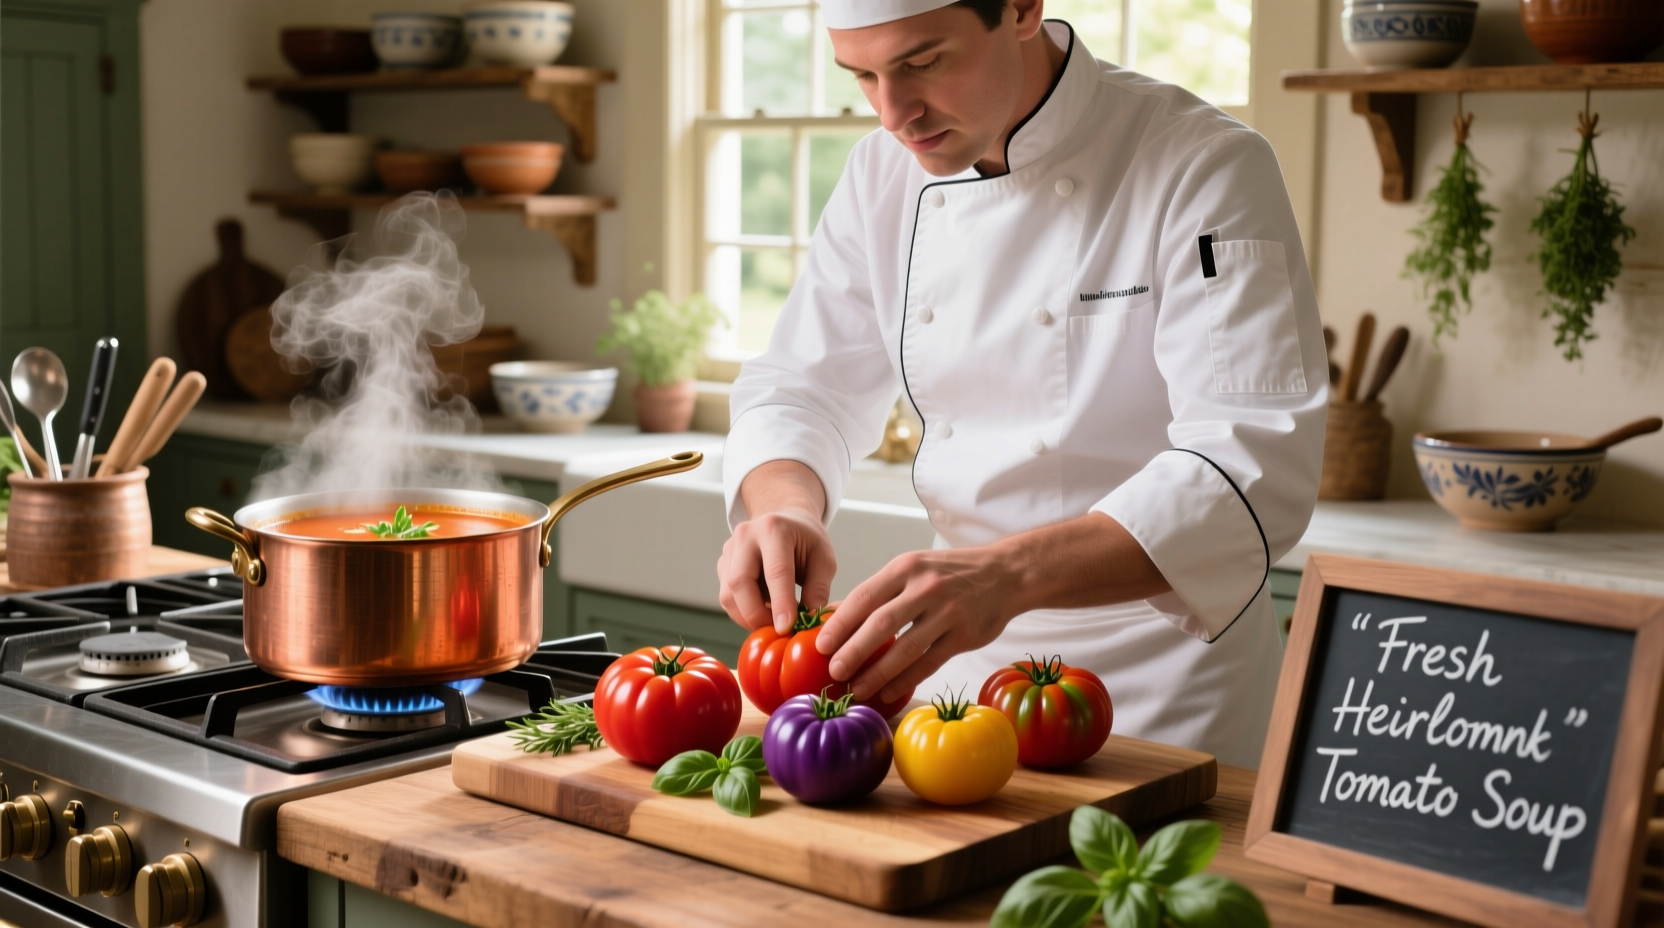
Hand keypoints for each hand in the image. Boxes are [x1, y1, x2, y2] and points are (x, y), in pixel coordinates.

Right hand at [718, 460, 835, 633]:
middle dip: (757, 614)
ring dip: (748, 617)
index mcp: (774, 529)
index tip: (786, 628)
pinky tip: (763, 608)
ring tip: (773, 619)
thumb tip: (808, 618)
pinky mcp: (722, 565)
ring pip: (728, 595)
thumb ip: (818, 588)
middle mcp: (745, 536)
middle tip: (778, 630)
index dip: (780, 603)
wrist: (785, 522)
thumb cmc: (806, 541)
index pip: (775, 571)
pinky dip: (743, 612)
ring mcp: (729, 550)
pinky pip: (727, 597)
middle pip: (739, 583)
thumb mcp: (824, 558)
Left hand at [814, 547, 1020, 704]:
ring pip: (906, 649)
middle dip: (853, 651)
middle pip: (881, 624)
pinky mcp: (964, 636)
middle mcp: (926, 588)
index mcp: (906, 568)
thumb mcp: (913, 568)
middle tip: (834, 672)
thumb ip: (878, 591)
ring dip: (878, 673)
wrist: (1005, 573)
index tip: (820, 645)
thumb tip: (835, 615)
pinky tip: (889, 691)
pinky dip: (907, 680)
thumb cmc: (950, 572)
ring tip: (857, 689)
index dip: (840, 624)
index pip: (864, 597)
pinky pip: (930, 663)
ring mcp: (948, 613)